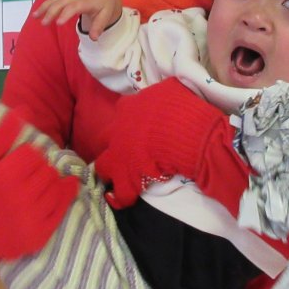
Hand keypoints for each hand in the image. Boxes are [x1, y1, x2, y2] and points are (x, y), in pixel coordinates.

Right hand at [0, 111, 78, 278]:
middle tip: (22, 176)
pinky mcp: (39, 236)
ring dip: (49, 181)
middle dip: (37, 168)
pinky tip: (52, 193)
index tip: (13, 163)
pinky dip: (61, 197)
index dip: (24, 155)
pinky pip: (61, 208)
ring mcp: (31, 221)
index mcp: (1, 178)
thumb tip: (23, 110)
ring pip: (57, 186)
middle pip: (47, 169)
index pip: (33, 153)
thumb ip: (0, 137)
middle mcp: (19, 200)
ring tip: (32, 186)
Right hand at [33, 0, 121, 40]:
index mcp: (87, 0)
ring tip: (35, 17)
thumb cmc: (105, 6)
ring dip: (44, 7)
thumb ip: (99, 26)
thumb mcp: (107, 15)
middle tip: (44, 24)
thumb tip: (94, 38)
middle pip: (61, 2)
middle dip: (51, 12)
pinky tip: (37, 12)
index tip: (58, 24)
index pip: (75, 6)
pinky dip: (45, 4)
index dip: (66, 13)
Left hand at [94, 79, 245, 212]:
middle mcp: (118, 130)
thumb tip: (162, 93)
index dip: (127, 120)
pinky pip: (120, 192)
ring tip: (117, 178)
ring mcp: (119, 154)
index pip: (122, 111)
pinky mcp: (126, 176)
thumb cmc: (181, 108)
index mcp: (128, 107)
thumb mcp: (171, 89)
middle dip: (113, 145)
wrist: (185, 133)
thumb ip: (159, 92)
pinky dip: (119, 198)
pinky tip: (117, 199)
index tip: (135, 126)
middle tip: (126, 151)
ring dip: (110, 171)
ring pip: (104, 166)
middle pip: (105, 138)